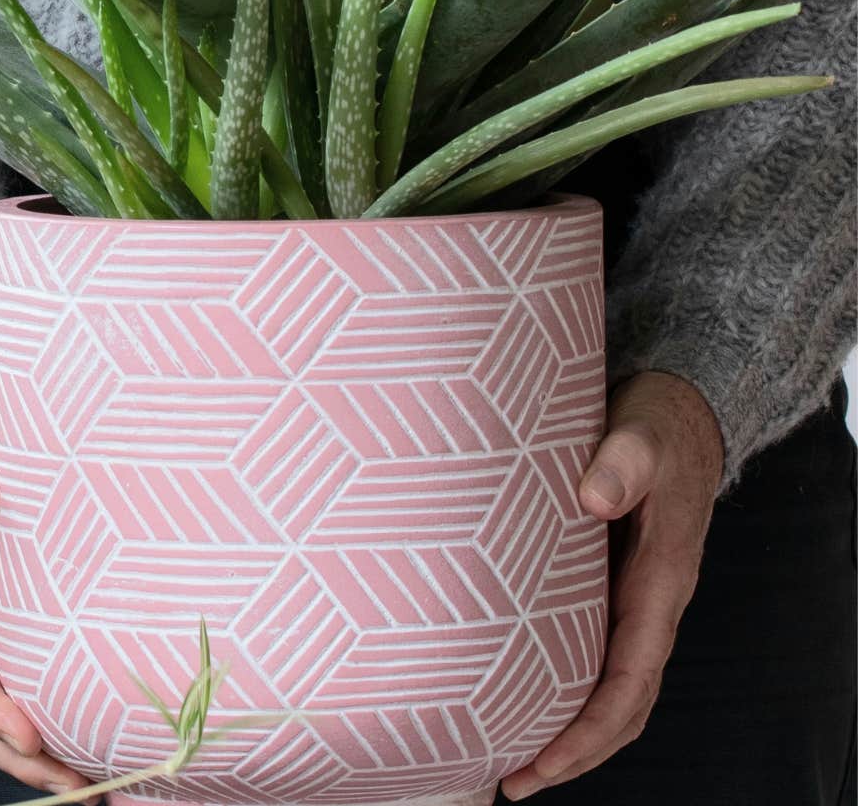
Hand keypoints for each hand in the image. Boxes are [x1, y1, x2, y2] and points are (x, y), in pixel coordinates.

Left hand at [500, 371, 722, 799]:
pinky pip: (591, 657)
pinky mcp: (607, 590)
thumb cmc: (655, 426)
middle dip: (574, 752)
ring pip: (608, 688)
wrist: (676, 414)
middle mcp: (649, 605)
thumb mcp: (640, 434)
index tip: (545, 764)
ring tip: (507, 763)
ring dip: (567, 732)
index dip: (590, 731)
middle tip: (511, 782)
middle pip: (622, 705)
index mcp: (660, 582)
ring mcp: (629, 602)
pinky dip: (562, 691)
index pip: (630, 679)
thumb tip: (593, 496)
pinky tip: (514, 698)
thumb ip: (619, 461)